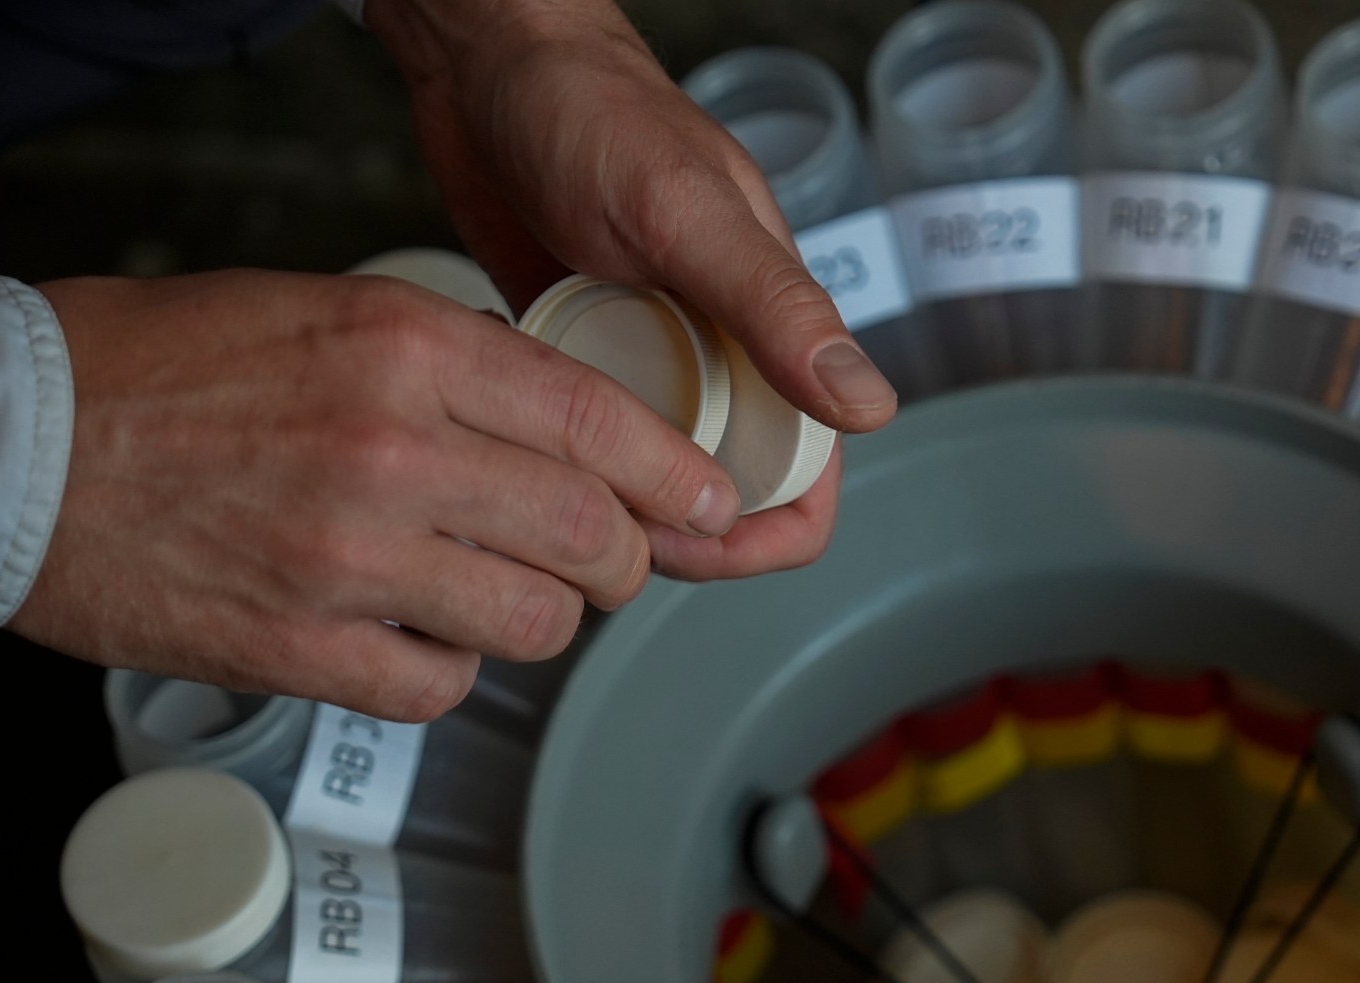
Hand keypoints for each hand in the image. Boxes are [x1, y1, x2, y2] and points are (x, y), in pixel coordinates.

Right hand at [12, 269, 744, 720]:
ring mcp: (348, 559)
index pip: (598, 421)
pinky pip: (439, 689)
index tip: (707, 502)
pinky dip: (445, 673)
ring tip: (498, 598)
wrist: (10, 446)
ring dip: (536, 620)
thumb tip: (559, 428)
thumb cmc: (154, 368)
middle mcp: (393, 451)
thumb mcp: (322, 312)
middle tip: (606, 562)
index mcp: (404, 348)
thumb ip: (447, 364)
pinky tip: (414, 641)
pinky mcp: (299, 650)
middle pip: (589, 533)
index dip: (674, 474)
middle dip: (621, 559)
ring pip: (532, 623)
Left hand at [366, 0, 894, 578]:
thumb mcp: (688, 213)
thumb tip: (871, 407)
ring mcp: (650, 356)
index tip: (695, 543)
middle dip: (676, 532)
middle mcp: (720, 353)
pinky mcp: (583, 352)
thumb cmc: (593, 111)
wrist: (488, 61)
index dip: (764, 531)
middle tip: (599, 525)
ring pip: (654, 478)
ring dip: (611, 502)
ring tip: (548, 481)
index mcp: (771, 326)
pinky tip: (516, 429)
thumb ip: (777, 307)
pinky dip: (560, 452)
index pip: (808, 473)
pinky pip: (589, 437)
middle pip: (728, 494)